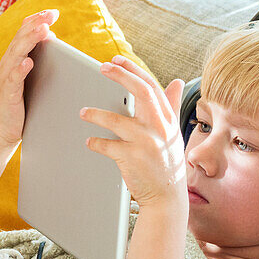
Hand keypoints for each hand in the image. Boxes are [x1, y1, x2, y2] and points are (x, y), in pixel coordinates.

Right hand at [0, 9, 57, 147]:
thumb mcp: (31, 74)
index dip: (37, 20)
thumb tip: (51, 36)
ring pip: (17, 53)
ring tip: (43, 30)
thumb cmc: (22, 100)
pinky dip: (20, 69)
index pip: (24, 31)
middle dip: (36, 24)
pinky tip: (28, 62)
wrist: (6, 128)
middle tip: (50, 15)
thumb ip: (39, 55)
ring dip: (30, 40)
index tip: (53, 12)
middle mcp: (8, 62)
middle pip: (21, 38)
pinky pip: (13, 78)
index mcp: (15, 56)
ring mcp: (7, 76)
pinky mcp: (9, 93)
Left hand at [80, 56, 186, 209]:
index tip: (116, 60)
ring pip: (117, 120)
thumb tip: (176, 81)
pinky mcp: (133, 159)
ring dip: (96, 114)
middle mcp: (160, 128)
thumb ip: (171, 106)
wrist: (167, 198)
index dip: (133, 70)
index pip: (151, 86)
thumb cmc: (167, 164)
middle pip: (141, 92)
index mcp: (167, 119)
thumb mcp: (173, 133)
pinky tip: (90, 141)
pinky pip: (108, 146)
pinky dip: (96, 142)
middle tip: (102, 67)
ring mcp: (147, 143)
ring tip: (83, 111)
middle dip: (120, 76)